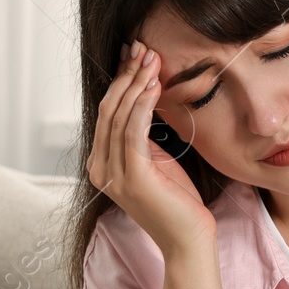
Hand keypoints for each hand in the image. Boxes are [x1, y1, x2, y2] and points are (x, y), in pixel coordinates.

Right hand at [86, 39, 216, 257]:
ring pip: (118, 116)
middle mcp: (100, 168)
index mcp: (102, 163)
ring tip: (151, 59)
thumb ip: (143, 136)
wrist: (188, 240)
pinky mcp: (132, 177)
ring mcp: (112, 174)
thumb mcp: (156, 161)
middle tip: (143, 48)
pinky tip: (154, 85)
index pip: (107, 112)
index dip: (120, 81)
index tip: (136, 55)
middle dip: (126, 75)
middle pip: (108, 109)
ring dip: (136, 83)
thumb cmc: (178, 202)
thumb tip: (144, 98)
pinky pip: (132, 131)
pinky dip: (142, 104)